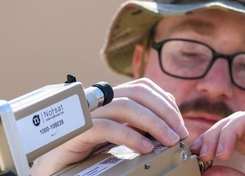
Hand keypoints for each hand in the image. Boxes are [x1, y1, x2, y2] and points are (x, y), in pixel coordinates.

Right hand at [31, 78, 187, 175]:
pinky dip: (131, 136)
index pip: (143, 87)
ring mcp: (87, 113)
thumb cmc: (87, 152)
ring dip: (154, 123)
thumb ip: (138, 125)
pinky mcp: (77, 131)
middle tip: (180, 133)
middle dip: (165, 111)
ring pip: (125, 106)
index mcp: (110, 99)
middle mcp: (99, 101)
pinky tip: (146, 147)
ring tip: (169, 140)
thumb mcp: (119, 135)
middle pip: (138, 92)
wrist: (53, 168)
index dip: (165, 102)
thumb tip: (168, 124)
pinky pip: (108, 127)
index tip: (180, 124)